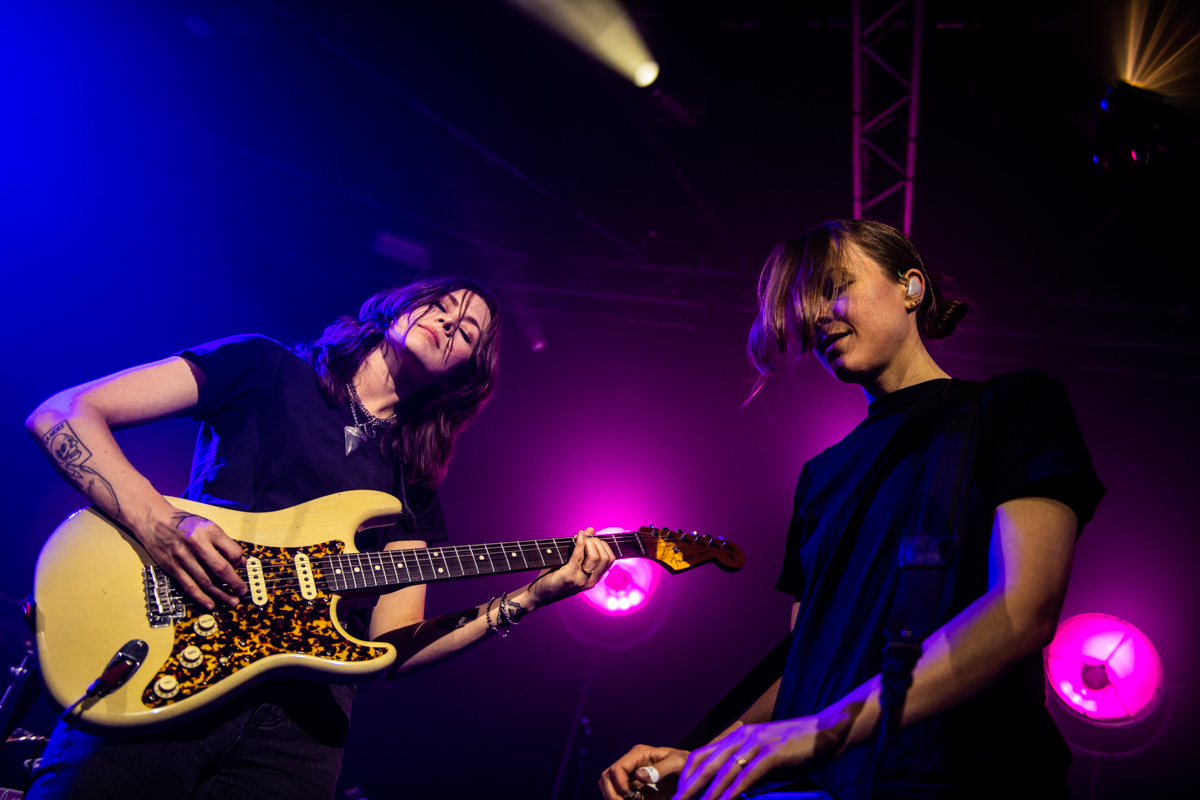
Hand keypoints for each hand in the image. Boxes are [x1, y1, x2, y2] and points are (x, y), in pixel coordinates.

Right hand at [136, 506, 246, 609]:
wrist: (153, 520)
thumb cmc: (183, 522)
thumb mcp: (207, 525)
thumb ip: (224, 543)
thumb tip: (240, 561)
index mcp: (210, 531)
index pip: (232, 551)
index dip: (240, 562)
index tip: (242, 567)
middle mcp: (197, 544)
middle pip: (221, 569)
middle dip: (234, 583)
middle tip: (242, 591)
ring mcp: (183, 558)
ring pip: (206, 581)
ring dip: (221, 594)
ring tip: (232, 601)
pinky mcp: (172, 568)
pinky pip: (189, 586)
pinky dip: (201, 597)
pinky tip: (211, 604)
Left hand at [526, 527, 614, 608]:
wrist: (538, 594)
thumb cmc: (553, 576)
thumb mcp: (570, 563)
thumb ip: (581, 548)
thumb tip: (590, 529)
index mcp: (593, 579)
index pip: (610, 560)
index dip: (604, 545)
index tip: (594, 538)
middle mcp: (589, 582)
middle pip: (605, 558)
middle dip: (598, 542)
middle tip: (587, 537)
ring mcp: (580, 580)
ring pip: (595, 557)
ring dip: (589, 542)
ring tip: (581, 537)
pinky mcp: (568, 577)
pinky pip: (578, 557)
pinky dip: (580, 543)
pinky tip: (578, 536)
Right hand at [599, 744, 688, 799]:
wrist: (693, 770)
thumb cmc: (687, 763)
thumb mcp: (678, 763)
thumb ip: (661, 769)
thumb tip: (639, 776)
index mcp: (639, 754)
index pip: (617, 769)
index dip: (619, 785)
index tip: (632, 797)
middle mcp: (631, 763)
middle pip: (607, 777)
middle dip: (612, 794)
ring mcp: (631, 774)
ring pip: (609, 785)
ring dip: (615, 797)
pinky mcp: (634, 786)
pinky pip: (620, 794)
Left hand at [675, 715, 847, 799]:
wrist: (826, 732)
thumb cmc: (797, 747)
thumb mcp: (765, 754)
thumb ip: (746, 766)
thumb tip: (731, 787)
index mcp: (739, 735)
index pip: (702, 754)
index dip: (687, 774)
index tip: (679, 792)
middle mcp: (742, 737)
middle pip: (706, 764)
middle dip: (689, 787)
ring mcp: (756, 744)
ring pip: (723, 772)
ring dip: (706, 794)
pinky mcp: (770, 755)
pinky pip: (745, 777)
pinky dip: (731, 793)